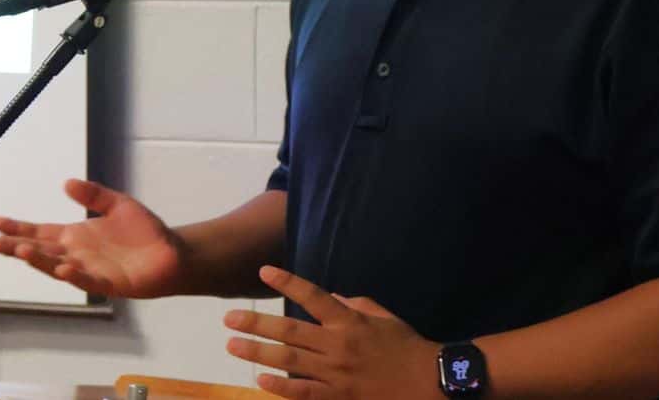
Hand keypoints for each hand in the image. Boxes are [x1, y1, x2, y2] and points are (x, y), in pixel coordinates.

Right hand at [0, 178, 185, 298]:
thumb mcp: (117, 203)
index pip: (40, 232)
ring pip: (57, 267)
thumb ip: (93, 194)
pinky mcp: (109, 283)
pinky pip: (88, 280)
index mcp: (75, 237)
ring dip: (39, 260)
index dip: (18, 227)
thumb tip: (66, 183)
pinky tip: (63, 267)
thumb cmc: (144, 231)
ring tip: (20, 249)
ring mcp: (90, 270)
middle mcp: (77, 255)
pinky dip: (75, 275)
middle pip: (40, 251)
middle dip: (15, 246)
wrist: (172, 253)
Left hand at [223, 266, 440, 399]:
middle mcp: (338, 345)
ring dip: (258, 352)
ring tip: (233, 345)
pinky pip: (303, 393)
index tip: (264, 272)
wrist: (429, 383)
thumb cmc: (406, 346)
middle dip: (256, 322)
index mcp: (349, 321)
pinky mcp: (338, 397)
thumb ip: (354, 305)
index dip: (287, 282)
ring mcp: (336, 373)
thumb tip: (331, 296)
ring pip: (289, 361)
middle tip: (229, 317)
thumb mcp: (382, 317)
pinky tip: (260, 381)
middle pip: (289, 330)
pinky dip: (281, 387)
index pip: (313, 295)